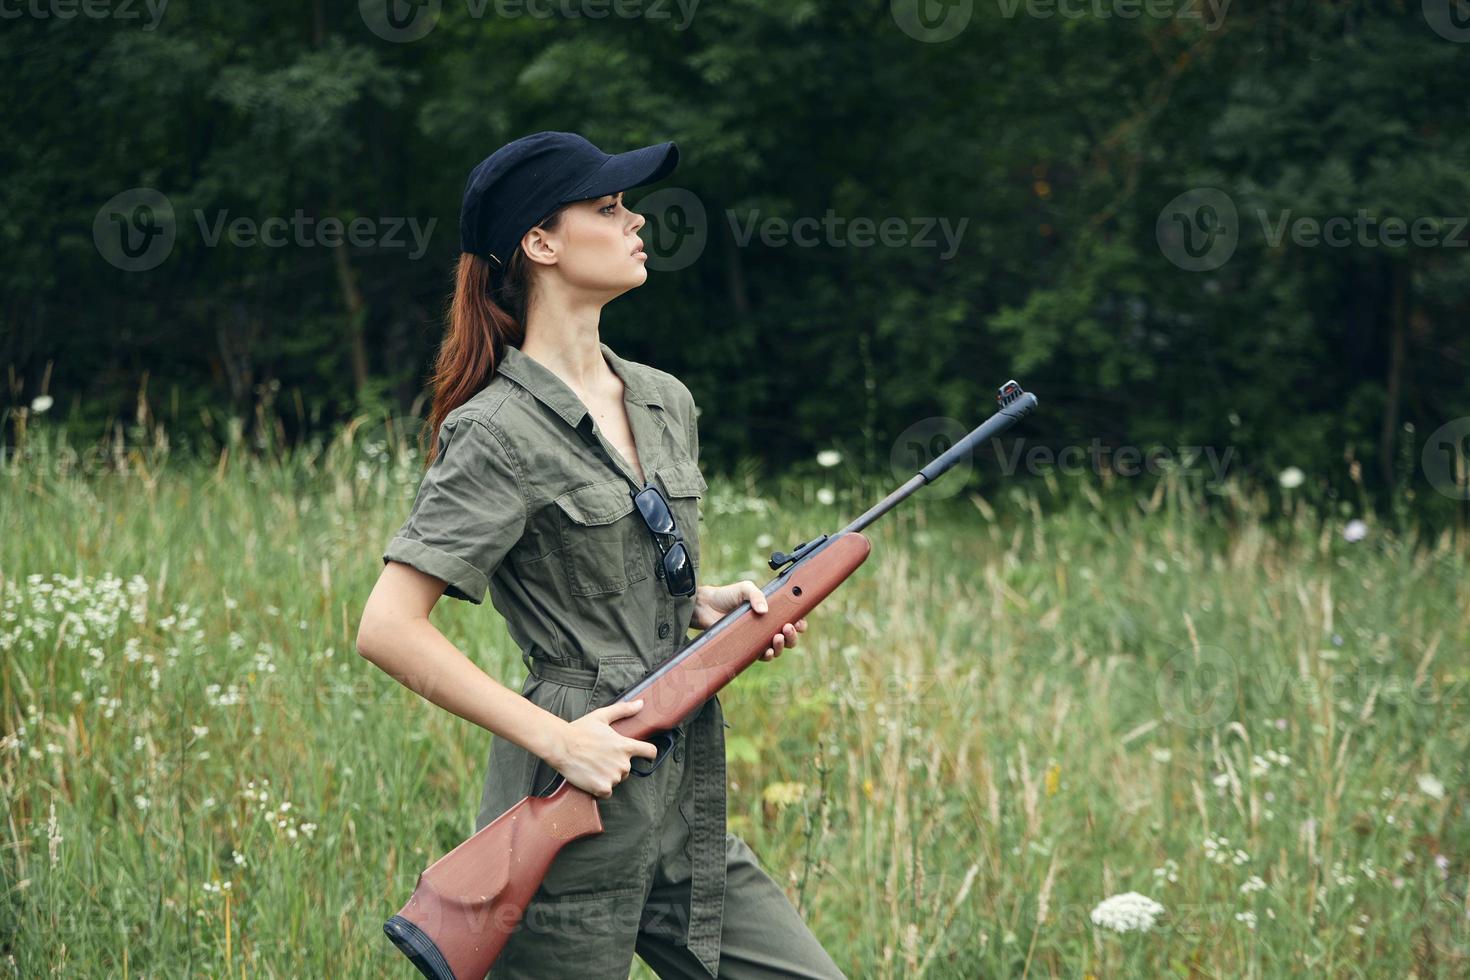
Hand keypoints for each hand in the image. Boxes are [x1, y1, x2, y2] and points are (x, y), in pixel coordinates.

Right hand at [548, 700, 659, 798]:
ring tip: (592, 766)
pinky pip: (607, 792)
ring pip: (616, 780)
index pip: (649, 751)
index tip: (647, 756)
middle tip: (600, 757)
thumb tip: (641, 703)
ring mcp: (613, 777)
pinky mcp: (602, 788)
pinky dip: (600, 788)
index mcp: (625, 746)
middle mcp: (623, 763)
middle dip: (617, 765)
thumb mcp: (602, 716)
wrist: (561, 746)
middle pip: (627, 768)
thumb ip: (623, 710)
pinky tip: (590, 777)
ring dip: (608, 776)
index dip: (649, 754)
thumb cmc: (580, 730)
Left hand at [690, 580, 807, 661]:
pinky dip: (767, 655)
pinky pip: (761, 656)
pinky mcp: (746, 647)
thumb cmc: (727, 596)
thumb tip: (764, 610)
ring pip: (778, 648)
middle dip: (793, 635)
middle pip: (789, 637)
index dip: (800, 622)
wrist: (705, 607)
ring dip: (782, 645)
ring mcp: (757, 638)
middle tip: (788, 628)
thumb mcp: (745, 589)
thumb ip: (756, 595)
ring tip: (777, 637)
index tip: (800, 621)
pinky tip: (767, 651)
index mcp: (772, 611)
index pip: (792, 619)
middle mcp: (767, 626)